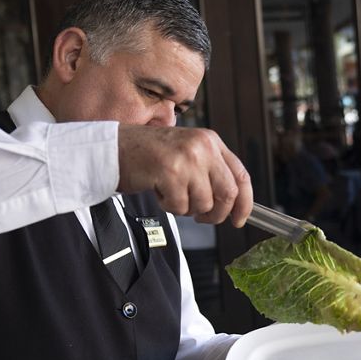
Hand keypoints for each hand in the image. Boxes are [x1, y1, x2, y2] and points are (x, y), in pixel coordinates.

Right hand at [116, 125, 253, 226]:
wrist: (115, 148)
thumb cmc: (150, 155)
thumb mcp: (188, 153)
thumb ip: (211, 172)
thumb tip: (232, 203)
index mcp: (211, 141)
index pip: (241, 175)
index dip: (245, 203)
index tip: (239, 219)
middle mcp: (202, 146)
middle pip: (228, 193)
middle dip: (217, 214)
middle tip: (203, 218)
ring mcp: (187, 158)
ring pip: (204, 203)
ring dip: (187, 208)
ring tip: (172, 194)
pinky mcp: (170, 172)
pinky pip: (180, 206)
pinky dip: (170, 207)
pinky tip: (160, 191)